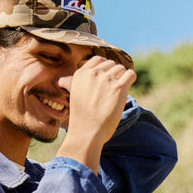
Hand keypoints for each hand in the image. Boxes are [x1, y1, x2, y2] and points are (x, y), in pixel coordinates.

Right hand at [59, 56, 135, 171]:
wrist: (86, 133)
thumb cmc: (80, 117)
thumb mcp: (73, 96)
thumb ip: (71, 84)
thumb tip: (61, 81)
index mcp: (80, 74)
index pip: (98, 59)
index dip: (104, 68)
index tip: (104, 78)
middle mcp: (93, 74)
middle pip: (111, 63)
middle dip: (113, 74)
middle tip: (109, 90)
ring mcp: (106, 80)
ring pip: (121, 68)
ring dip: (121, 78)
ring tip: (115, 92)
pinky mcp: (118, 88)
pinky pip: (130, 74)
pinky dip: (130, 80)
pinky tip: (124, 90)